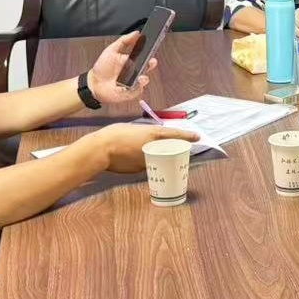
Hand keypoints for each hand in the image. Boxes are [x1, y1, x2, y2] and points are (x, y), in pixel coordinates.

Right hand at [81, 124, 199, 174]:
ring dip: (160, 157)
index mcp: (152, 134)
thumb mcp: (132, 128)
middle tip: (180, 149)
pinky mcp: (139, 170)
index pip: (174, 135)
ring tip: (156, 154)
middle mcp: (153, 148)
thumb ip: (143, 133)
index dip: (187, 136)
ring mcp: (146, 161)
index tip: (198, 137)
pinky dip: (146, 162)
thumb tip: (147, 137)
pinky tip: (136, 159)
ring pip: (158, 159)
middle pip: (170, 150)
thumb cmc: (114, 134)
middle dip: (175, 150)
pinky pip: (147, 165)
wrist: (100, 150)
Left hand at [85, 32, 156, 107]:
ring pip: (144, 80)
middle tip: (150, 62)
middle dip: (151, 64)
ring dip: (144, 78)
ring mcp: (133, 82)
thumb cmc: (102, 67)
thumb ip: (124, 41)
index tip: (152, 47)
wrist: (94, 83)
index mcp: (131, 60)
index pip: (144, 55)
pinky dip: (136, 88)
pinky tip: (131, 85)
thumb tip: (136, 33)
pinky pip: (138, 90)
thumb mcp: (112, 50)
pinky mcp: (131, 92)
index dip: (149, 52)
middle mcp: (134, 71)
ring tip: (140, 76)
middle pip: (147, 67)